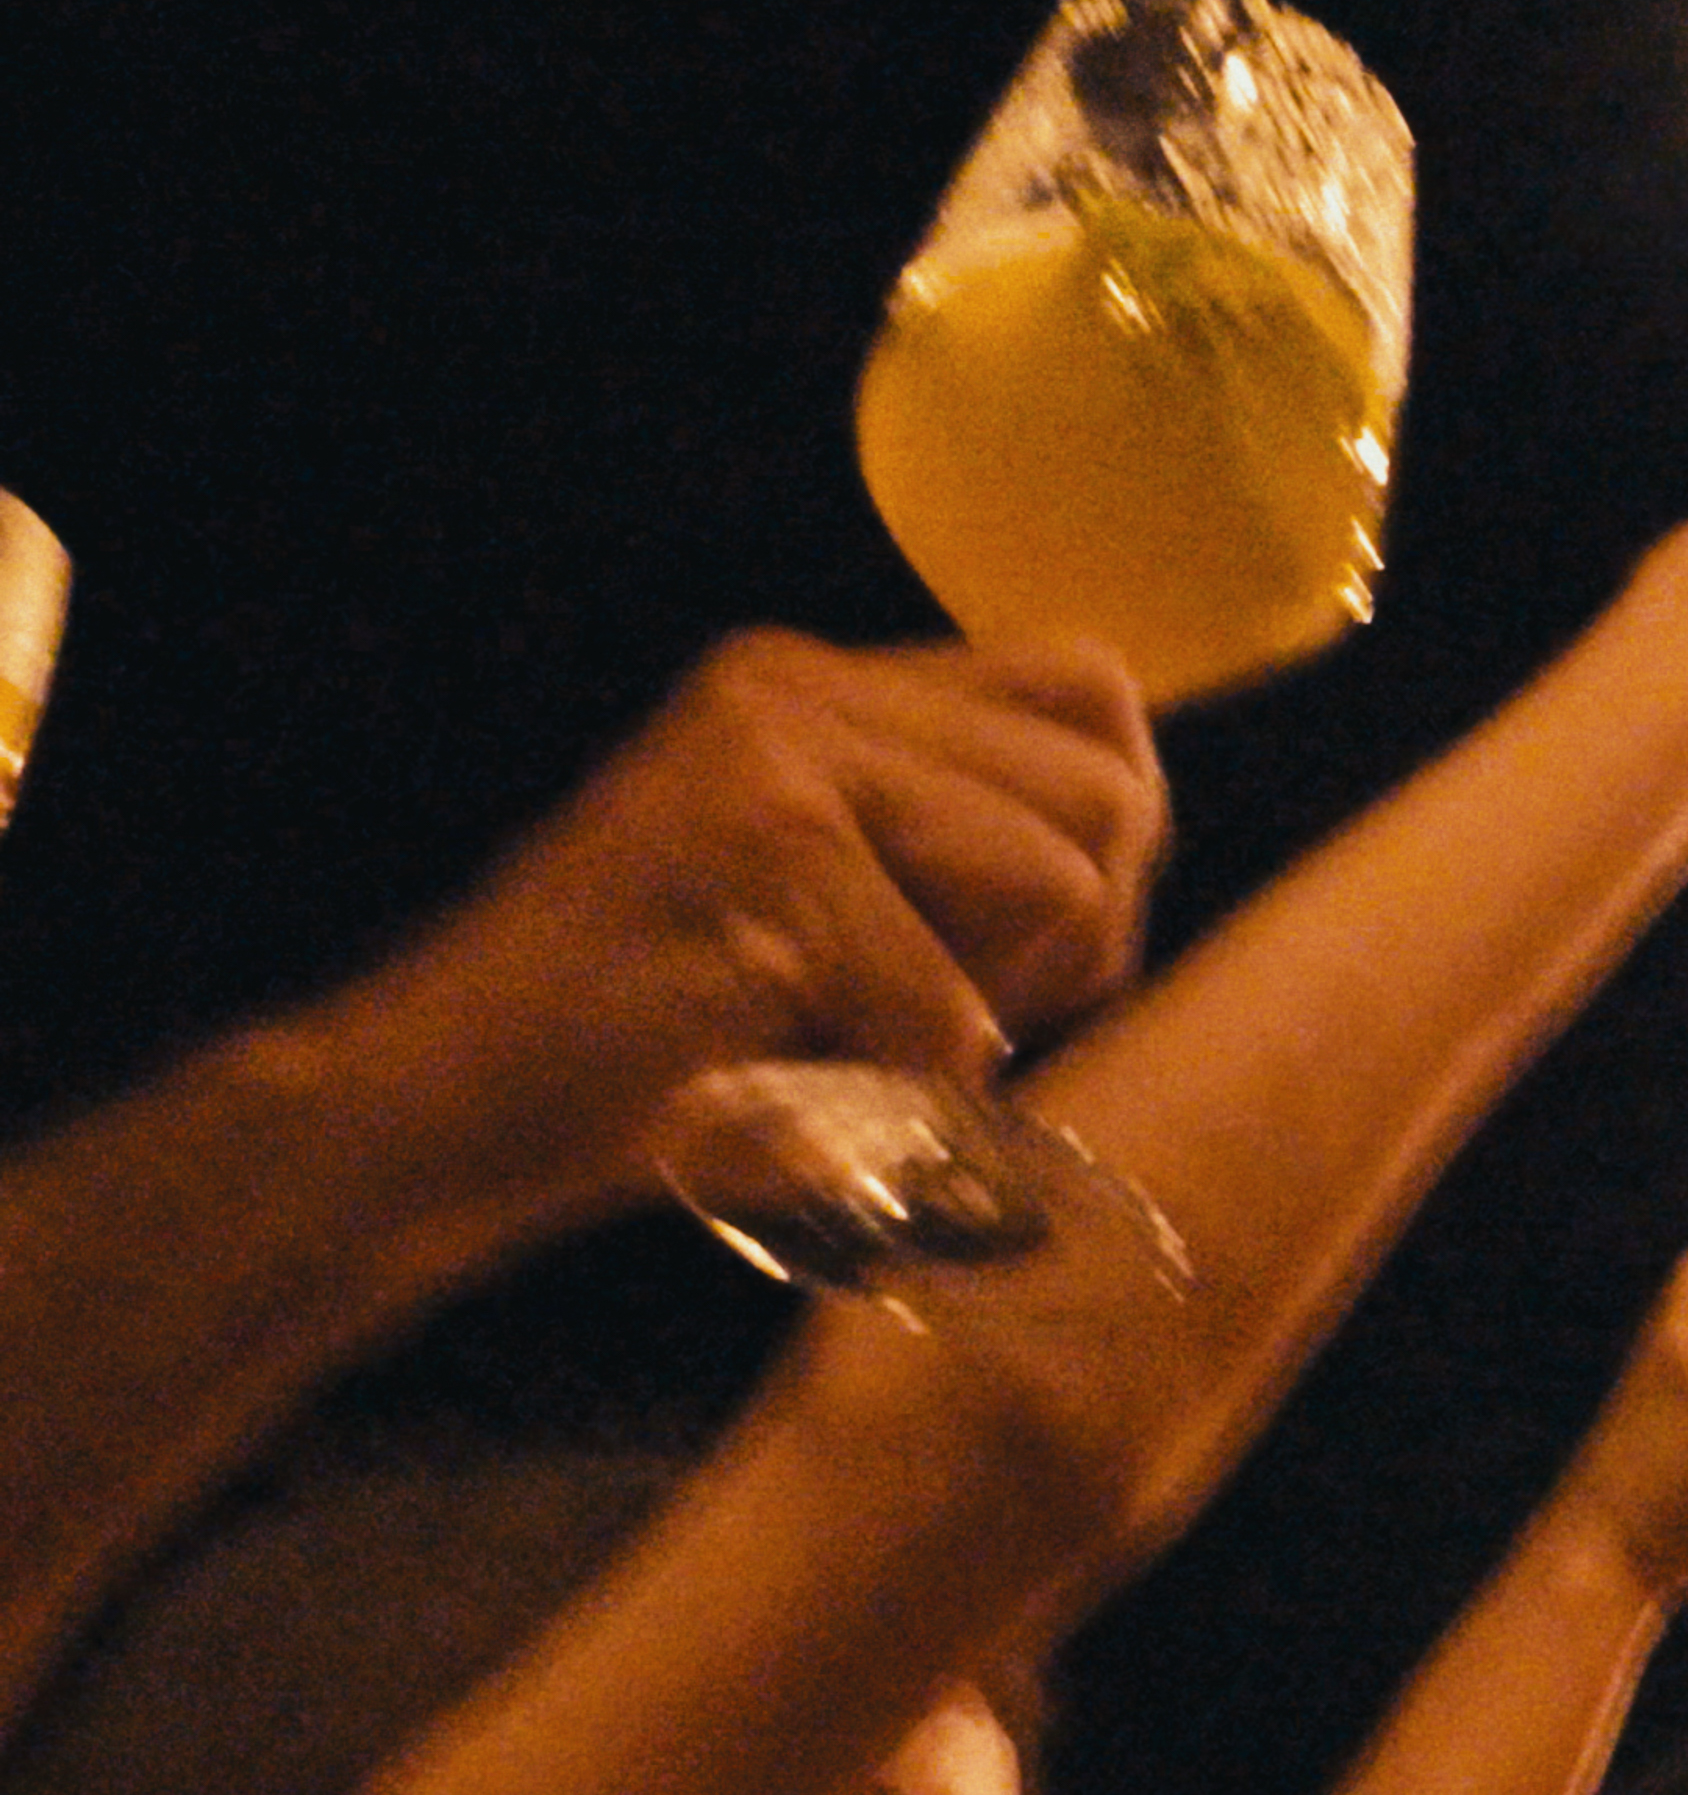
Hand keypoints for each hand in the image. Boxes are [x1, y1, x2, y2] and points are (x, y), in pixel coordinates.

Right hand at [367, 631, 1163, 1204]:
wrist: (448, 1108)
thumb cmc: (666, 1053)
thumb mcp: (846, 925)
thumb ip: (977, 867)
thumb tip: (1132, 858)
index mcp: (826, 688)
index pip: (1092, 694)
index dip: (1107, 841)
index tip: (1015, 955)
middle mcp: (800, 686)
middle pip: (1107, 784)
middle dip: (1073, 943)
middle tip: (941, 1021)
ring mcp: (775, 749)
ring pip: (1060, 875)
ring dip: (989, 1008)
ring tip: (857, 1042)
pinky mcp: (759, 837)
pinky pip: (953, 995)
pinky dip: (902, 1083)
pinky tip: (796, 1080)